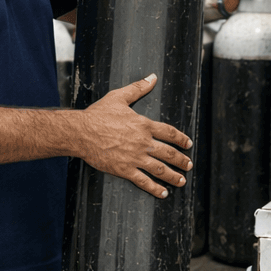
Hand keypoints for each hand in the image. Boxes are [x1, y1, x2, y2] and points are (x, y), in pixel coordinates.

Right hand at [78, 74, 192, 198]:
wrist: (81, 132)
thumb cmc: (98, 114)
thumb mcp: (119, 97)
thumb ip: (138, 88)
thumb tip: (152, 78)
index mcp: (144, 125)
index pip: (169, 133)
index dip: (181, 139)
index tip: (188, 144)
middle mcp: (143, 142)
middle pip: (169, 153)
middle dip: (181, 160)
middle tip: (189, 165)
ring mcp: (135, 157)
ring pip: (160, 169)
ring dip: (173, 176)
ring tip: (181, 181)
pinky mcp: (124, 169)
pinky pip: (143, 181)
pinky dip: (154, 188)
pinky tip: (162, 193)